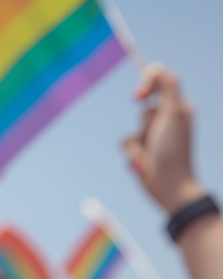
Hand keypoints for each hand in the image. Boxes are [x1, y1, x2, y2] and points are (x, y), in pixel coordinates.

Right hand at [123, 65, 205, 213]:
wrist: (167, 184)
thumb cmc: (173, 150)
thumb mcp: (173, 114)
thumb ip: (168, 87)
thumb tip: (158, 67)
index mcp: (179, 108)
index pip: (160, 84)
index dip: (147, 86)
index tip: (139, 95)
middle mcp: (167, 120)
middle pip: (143, 108)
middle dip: (145, 123)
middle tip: (155, 135)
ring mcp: (154, 136)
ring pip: (133, 128)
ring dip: (137, 143)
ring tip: (149, 154)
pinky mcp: (142, 150)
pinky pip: (125, 144)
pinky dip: (131, 154)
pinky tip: (142, 163)